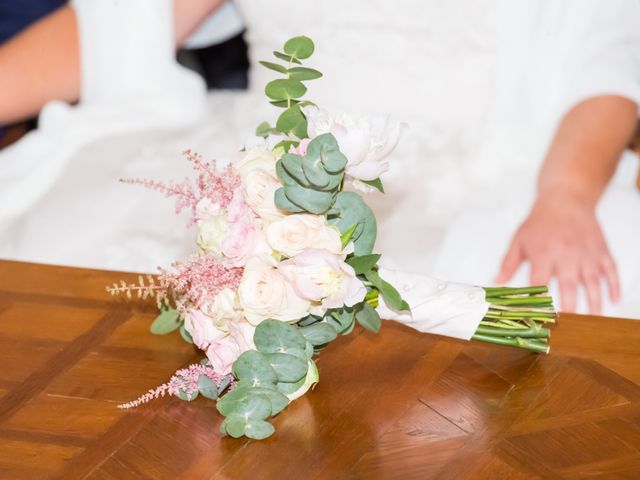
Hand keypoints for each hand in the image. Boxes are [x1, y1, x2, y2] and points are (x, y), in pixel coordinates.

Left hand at [496, 193, 619, 313]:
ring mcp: (587, 254)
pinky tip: (614, 299)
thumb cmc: (540, 222)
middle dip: (570, 307)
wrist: (566, 199)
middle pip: (569, 285)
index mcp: (544, 254)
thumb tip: (496, 283)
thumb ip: (508, 263)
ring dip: (594, 302)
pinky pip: (610, 269)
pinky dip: (614, 285)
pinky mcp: (601, 250)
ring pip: (593, 281)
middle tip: (569, 326)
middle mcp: (567, 255)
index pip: (540, 282)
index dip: (539, 301)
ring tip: (593, 321)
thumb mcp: (519, 240)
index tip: (538, 318)